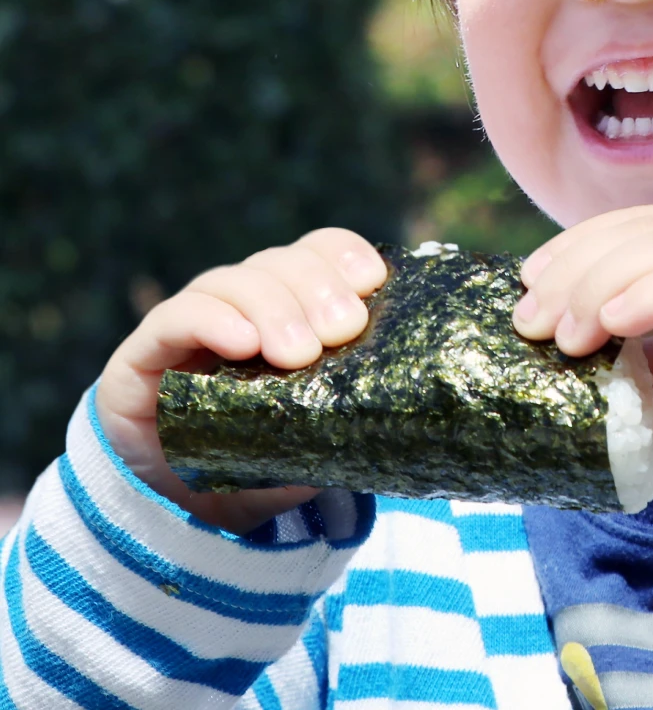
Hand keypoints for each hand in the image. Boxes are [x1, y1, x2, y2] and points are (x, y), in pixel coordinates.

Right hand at [95, 229, 387, 534]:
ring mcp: (196, 320)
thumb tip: (392, 413)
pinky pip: (178, 317)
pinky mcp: (147, 350)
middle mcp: (246, 303)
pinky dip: (211, 321)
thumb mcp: (318, 443)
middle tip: (341, 330)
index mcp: (294, 308)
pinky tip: (240, 342)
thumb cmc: (267, 463)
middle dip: (318, 289)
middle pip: (284, 263)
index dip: (346, 257)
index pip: (321, 253)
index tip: (372, 281)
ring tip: (296, 353)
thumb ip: (348, 422)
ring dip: (272, 309)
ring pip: (236, 281)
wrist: (188, 511)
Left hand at [512, 204, 652, 526]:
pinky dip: (651, 297)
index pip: (635, 224)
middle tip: (531, 322)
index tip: (527, 292)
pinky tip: (613, 325)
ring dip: (600, 286)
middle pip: (643, 229)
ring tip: (563, 334)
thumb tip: (556, 331)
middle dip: (574, 270)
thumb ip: (632, 339)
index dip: (573, 250)